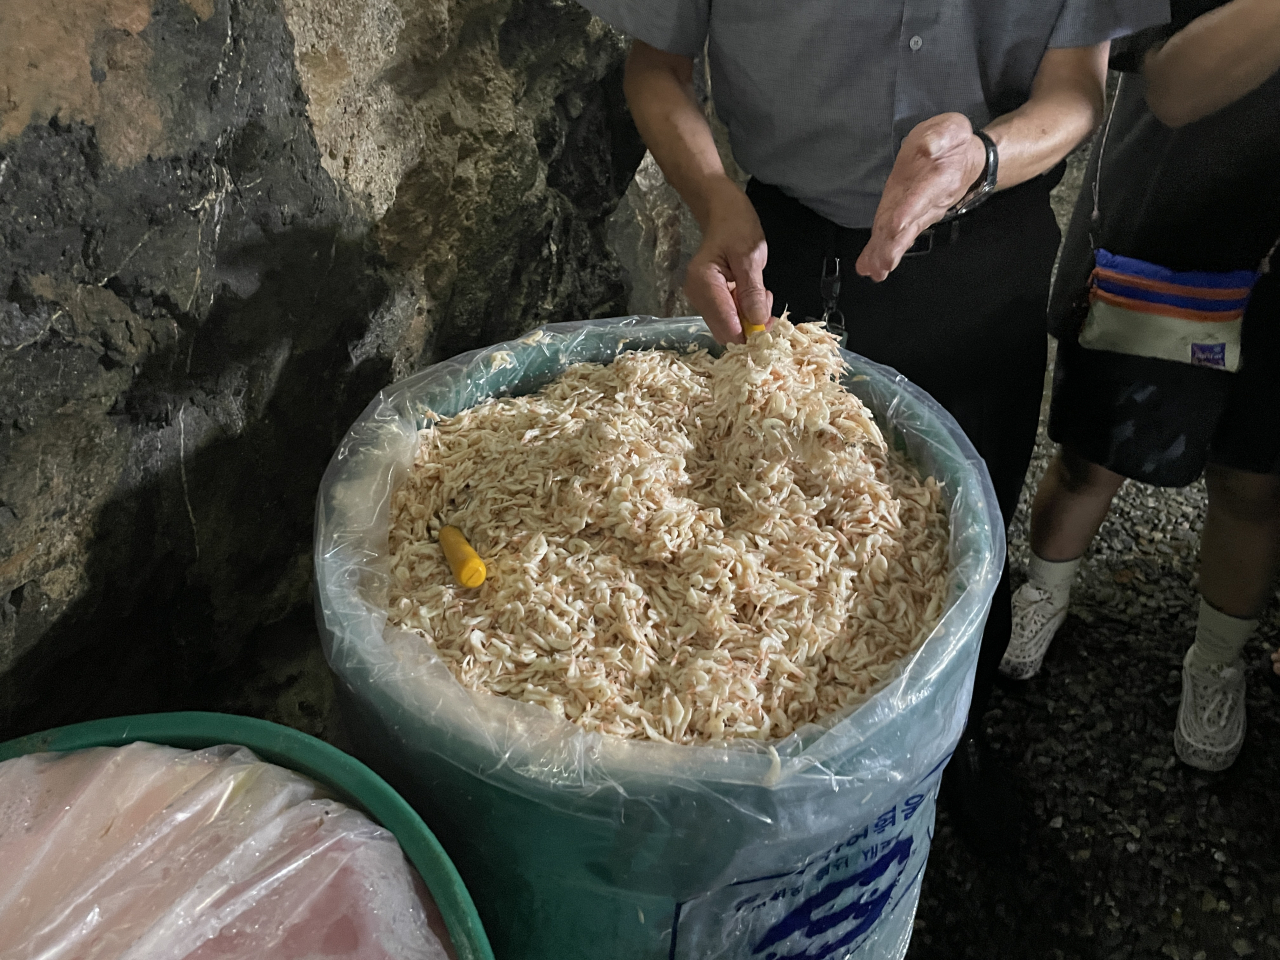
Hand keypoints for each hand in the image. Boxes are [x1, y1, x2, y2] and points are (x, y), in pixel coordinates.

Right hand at [684, 178, 774, 342]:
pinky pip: (728, 317)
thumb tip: (757, 322)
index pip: (726, 326)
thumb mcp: (750, 256)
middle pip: (725, 331)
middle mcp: (697, 296)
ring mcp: (701, 299)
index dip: (749, 332)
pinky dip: (744, 311)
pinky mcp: (708, 299)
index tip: (770, 322)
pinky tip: (752, 294)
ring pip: (728, 326)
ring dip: (749, 318)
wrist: (722, 212)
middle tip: (768, 304)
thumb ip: (753, 291)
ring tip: (762, 294)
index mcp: (703, 284)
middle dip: (750, 326)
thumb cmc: (736, 226)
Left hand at [856, 113, 987, 281]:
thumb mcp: (952, 129)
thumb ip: (942, 136)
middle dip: (895, 244)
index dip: (909, 210)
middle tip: (883, 262)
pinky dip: (881, 252)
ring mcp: (916, 212)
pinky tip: (870, 268)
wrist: (964, 160)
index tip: (895, 225)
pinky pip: (894, 236)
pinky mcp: (905, 216)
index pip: (922, 196)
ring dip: (887, 253)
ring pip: (901, 235)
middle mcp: (927, 202)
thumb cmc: (954, 143)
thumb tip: (930, 146)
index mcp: (938, 179)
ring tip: (875, 270)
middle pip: (910, 225)